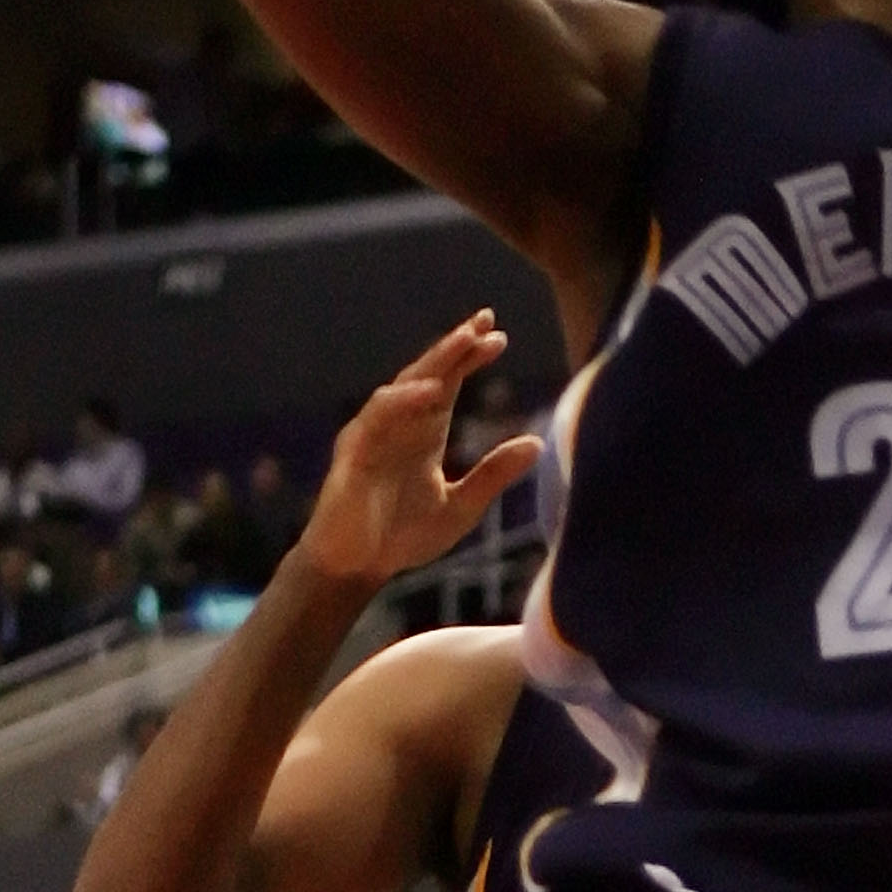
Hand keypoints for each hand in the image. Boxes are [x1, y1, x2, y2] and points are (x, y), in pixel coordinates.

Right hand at [300, 315, 541, 593]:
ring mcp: (374, 436)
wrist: (357, 570)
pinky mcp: (353, 455)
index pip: (448, 384)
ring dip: (434, 362)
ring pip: (404, 386)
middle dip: (455, 346)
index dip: (469, 358)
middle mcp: (399, 427)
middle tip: (486, 320)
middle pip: (428, 374)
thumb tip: (537, 442)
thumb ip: (493, 474)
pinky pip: (377, 418)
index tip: (500, 337)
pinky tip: (430, 390)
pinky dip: (403, 400)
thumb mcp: (461, 507)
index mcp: (424, 434)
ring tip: (464, 341)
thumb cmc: (402, 538)